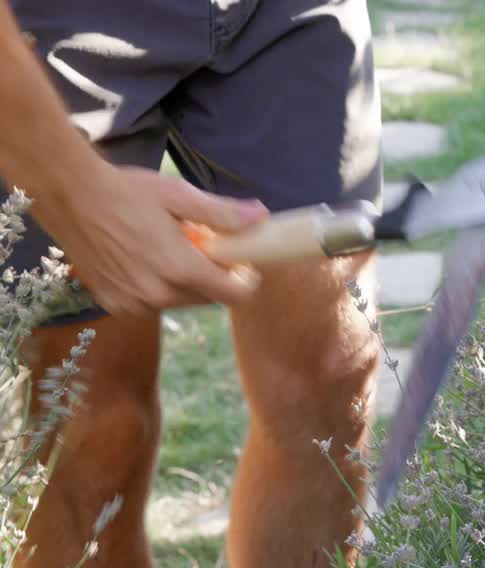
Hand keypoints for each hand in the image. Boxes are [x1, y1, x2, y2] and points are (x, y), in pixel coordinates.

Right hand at [32, 159, 269, 316]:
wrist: (68, 194)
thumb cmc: (126, 191)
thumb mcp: (180, 196)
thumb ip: (223, 214)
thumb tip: (261, 217)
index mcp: (181, 270)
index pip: (235, 296)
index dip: (245, 281)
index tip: (242, 263)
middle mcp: (158, 295)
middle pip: (208, 298)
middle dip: (215, 276)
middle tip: (203, 246)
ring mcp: (133, 303)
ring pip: (179, 301)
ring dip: (185, 281)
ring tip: (169, 248)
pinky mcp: (113, 303)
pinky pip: (150, 302)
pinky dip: (156, 286)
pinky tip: (143, 259)